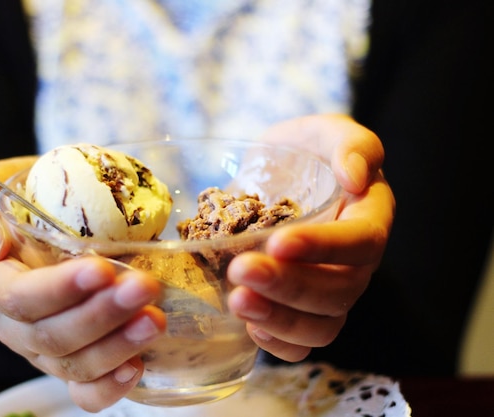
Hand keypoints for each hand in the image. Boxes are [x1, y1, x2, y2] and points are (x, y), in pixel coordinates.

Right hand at [0, 157, 165, 411]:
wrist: (40, 220)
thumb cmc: (20, 203)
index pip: (19, 297)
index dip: (60, 289)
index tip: (102, 269)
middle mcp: (12, 325)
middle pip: (52, 335)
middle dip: (101, 314)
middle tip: (144, 288)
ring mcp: (41, 350)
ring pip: (73, 364)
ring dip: (117, 346)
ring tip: (154, 320)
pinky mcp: (68, 364)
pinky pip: (83, 391)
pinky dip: (109, 387)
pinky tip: (137, 368)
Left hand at [226, 114, 394, 360]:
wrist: (274, 173)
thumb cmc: (305, 150)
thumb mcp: (325, 132)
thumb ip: (351, 144)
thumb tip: (355, 177)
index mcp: (370, 217)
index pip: (362, 242)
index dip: (323, 248)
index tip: (277, 242)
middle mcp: (354, 262)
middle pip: (339, 291)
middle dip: (289, 286)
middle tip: (241, 270)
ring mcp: (328, 290)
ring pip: (321, 324)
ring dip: (279, 320)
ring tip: (236, 301)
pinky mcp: (300, 307)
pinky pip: (301, 343)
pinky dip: (278, 343)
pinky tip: (248, 326)